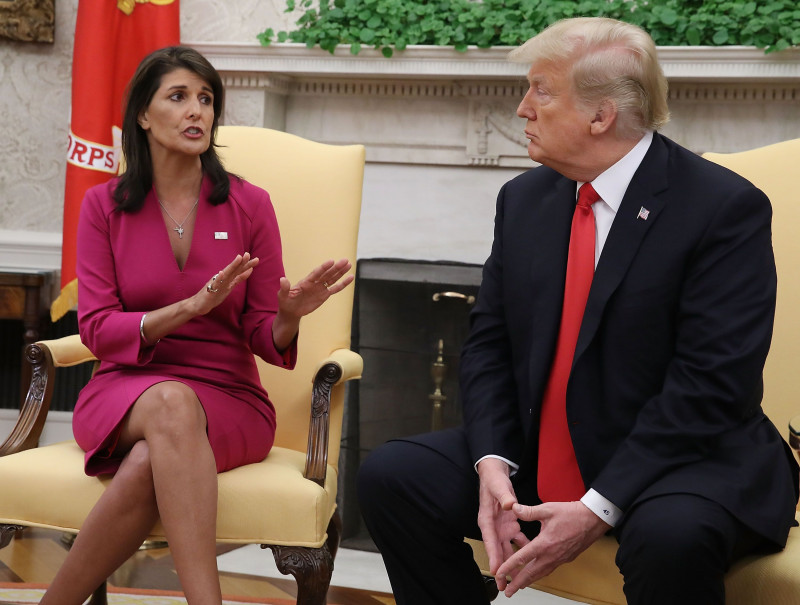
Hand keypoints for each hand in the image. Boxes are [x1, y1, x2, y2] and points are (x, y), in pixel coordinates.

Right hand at [195, 253, 258, 314]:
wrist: (199, 305)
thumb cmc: (214, 294)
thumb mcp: (229, 286)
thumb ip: (238, 278)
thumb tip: (249, 270)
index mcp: (228, 279)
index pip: (239, 271)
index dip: (247, 265)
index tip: (256, 259)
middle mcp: (222, 279)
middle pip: (234, 270)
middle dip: (242, 263)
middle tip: (248, 254)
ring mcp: (216, 284)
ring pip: (226, 274)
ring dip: (232, 266)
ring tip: (238, 258)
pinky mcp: (210, 291)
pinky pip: (215, 284)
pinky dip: (218, 278)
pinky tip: (222, 273)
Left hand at [272, 258, 352, 350]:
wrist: (291, 311)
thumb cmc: (286, 302)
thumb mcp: (283, 296)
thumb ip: (285, 288)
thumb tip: (282, 279)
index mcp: (306, 282)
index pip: (316, 273)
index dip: (324, 267)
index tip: (331, 261)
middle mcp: (315, 283)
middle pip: (327, 274)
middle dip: (336, 267)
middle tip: (345, 260)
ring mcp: (320, 288)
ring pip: (333, 278)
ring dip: (341, 272)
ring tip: (349, 264)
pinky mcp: (324, 295)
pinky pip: (335, 288)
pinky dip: (343, 284)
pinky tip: (350, 278)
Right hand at [476, 459, 527, 577]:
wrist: (496, 475)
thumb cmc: (493, 481)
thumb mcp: (498, 487)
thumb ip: (505, 497)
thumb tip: (509, 505)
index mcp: (486, 519)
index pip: (490, 540)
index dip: (493, 556)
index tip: (496, 570)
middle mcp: (493, 526)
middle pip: (497, 550)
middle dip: (501, 567)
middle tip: (504, 583)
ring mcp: (501, 527)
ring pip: (507, 548)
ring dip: (512, 562)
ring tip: (517, 577)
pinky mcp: (509, 525)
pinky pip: (517, 539)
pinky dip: (523, 548)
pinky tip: (531, 556)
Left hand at [495, 501, 609, 596]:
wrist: (594, 520)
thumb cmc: (572, 514)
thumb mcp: (548, 509)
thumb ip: (529, 511)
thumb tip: (513, 508)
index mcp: (545, 543)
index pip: (522, 558)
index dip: (509, 567)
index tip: (500, 574)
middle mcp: (552, 555)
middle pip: (531, 573)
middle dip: (518, 583)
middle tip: (508, 591)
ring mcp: (560, 559)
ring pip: (541, 574)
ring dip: (529, 581)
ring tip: (520, 586)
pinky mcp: (566, 558)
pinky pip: (550, 569)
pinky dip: (540, 574)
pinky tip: (536, 572)